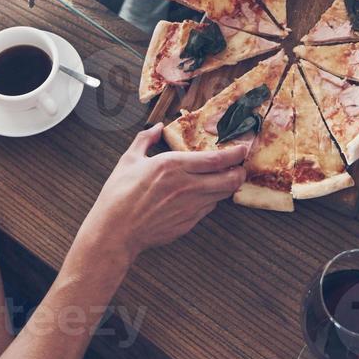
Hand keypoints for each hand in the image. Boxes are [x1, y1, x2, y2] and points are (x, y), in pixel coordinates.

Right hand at [85, 126, 249, 263]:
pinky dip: (210, 200)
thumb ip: (146, 139)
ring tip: (225, 178)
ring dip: (227, 186)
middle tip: (240, 166)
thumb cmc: (118, 195)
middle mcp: (186, 186)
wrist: (115, 231)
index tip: (243, 149)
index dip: (235, 154)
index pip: (216, 160)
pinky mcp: (188, 223)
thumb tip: (157, 127)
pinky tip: (203, 195)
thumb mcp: (129, 160)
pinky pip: (208, 209)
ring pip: (221, 195)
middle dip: (239, 172)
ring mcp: (189, 207)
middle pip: (228, 180)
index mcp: (173, 166)